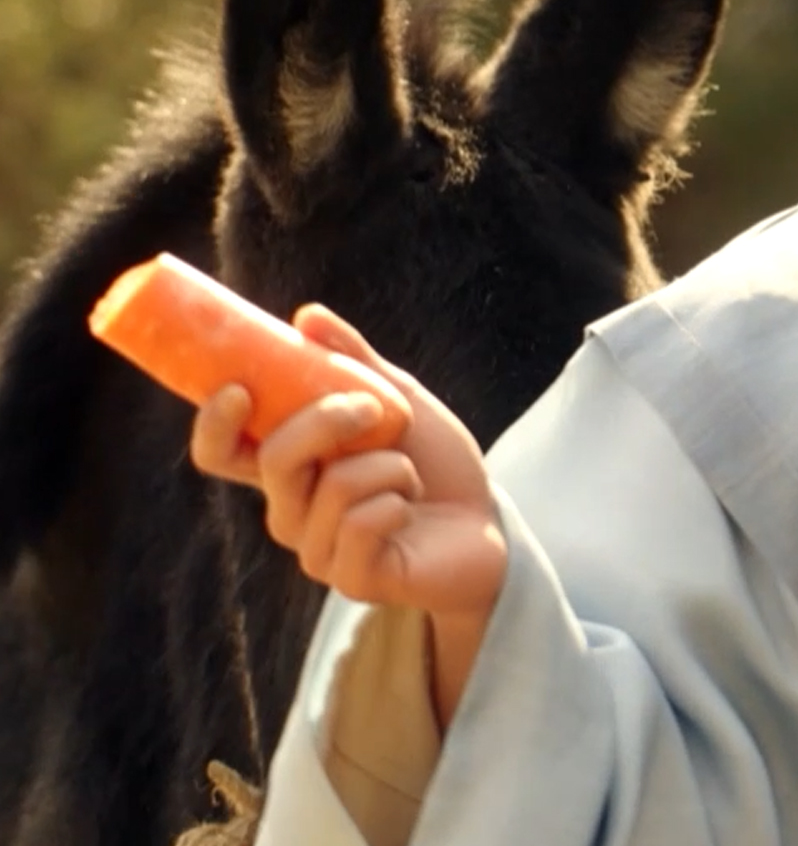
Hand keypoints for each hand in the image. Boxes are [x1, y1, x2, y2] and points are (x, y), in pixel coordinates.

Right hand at [189, 306, 506, 721]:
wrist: (486, 522)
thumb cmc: (435, 463)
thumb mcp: (399, 400)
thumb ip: (354, 362)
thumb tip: (307, 316)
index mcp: (290, 468)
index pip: (222, 453)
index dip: (213, 424)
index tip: (237, 388)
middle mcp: (290, 512)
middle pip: (274, 460)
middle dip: (326, 420)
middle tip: (372, 408)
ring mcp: (316, 551)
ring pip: (331, 487)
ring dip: (388, 465)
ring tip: (408, 476)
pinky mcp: (351, 579)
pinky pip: (364, 523)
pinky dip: (399, 501)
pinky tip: (410, 511)